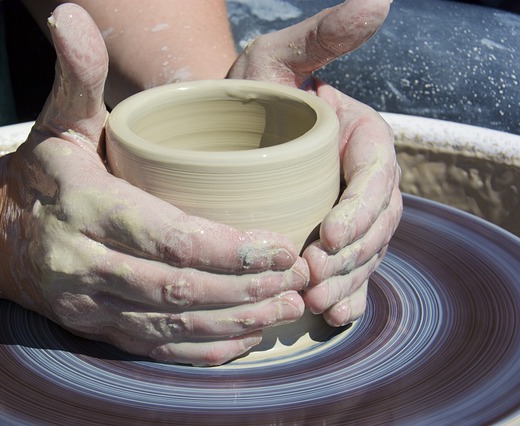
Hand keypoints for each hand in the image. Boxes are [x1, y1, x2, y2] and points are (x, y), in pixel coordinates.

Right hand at [0, 4, 306, 365]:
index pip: (166, 236)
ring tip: (286, 307)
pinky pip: (153, 348)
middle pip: (177, 288)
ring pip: (171, 325)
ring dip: (235, 321)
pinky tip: (243, 340)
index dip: (227, 248)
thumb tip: (72, 14)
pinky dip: (202, 349)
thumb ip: (75, 74)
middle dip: (244, 288)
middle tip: (298, 278)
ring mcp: (88, 303)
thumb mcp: (59, 119)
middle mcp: (84, 263)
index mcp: (84, 206)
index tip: (280, 244)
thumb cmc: (43, 171)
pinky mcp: (95, 328)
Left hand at [227, 0, 402, 325]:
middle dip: (350, 257)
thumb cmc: (247, 92)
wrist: (219, 129)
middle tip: (311, 278)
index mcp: (359, 139)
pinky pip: (347, 272)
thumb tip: (379, 2)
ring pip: (362, 255)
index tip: (329, 236)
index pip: (375, 177)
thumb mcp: (278, 58)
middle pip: (374, 225)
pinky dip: (344, 296)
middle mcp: (360, 181)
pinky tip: (329, 316)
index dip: (360, 210)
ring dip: (344, 282)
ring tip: (314, 301)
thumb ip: (322, 36)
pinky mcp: (327, 240)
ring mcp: (346, 213)